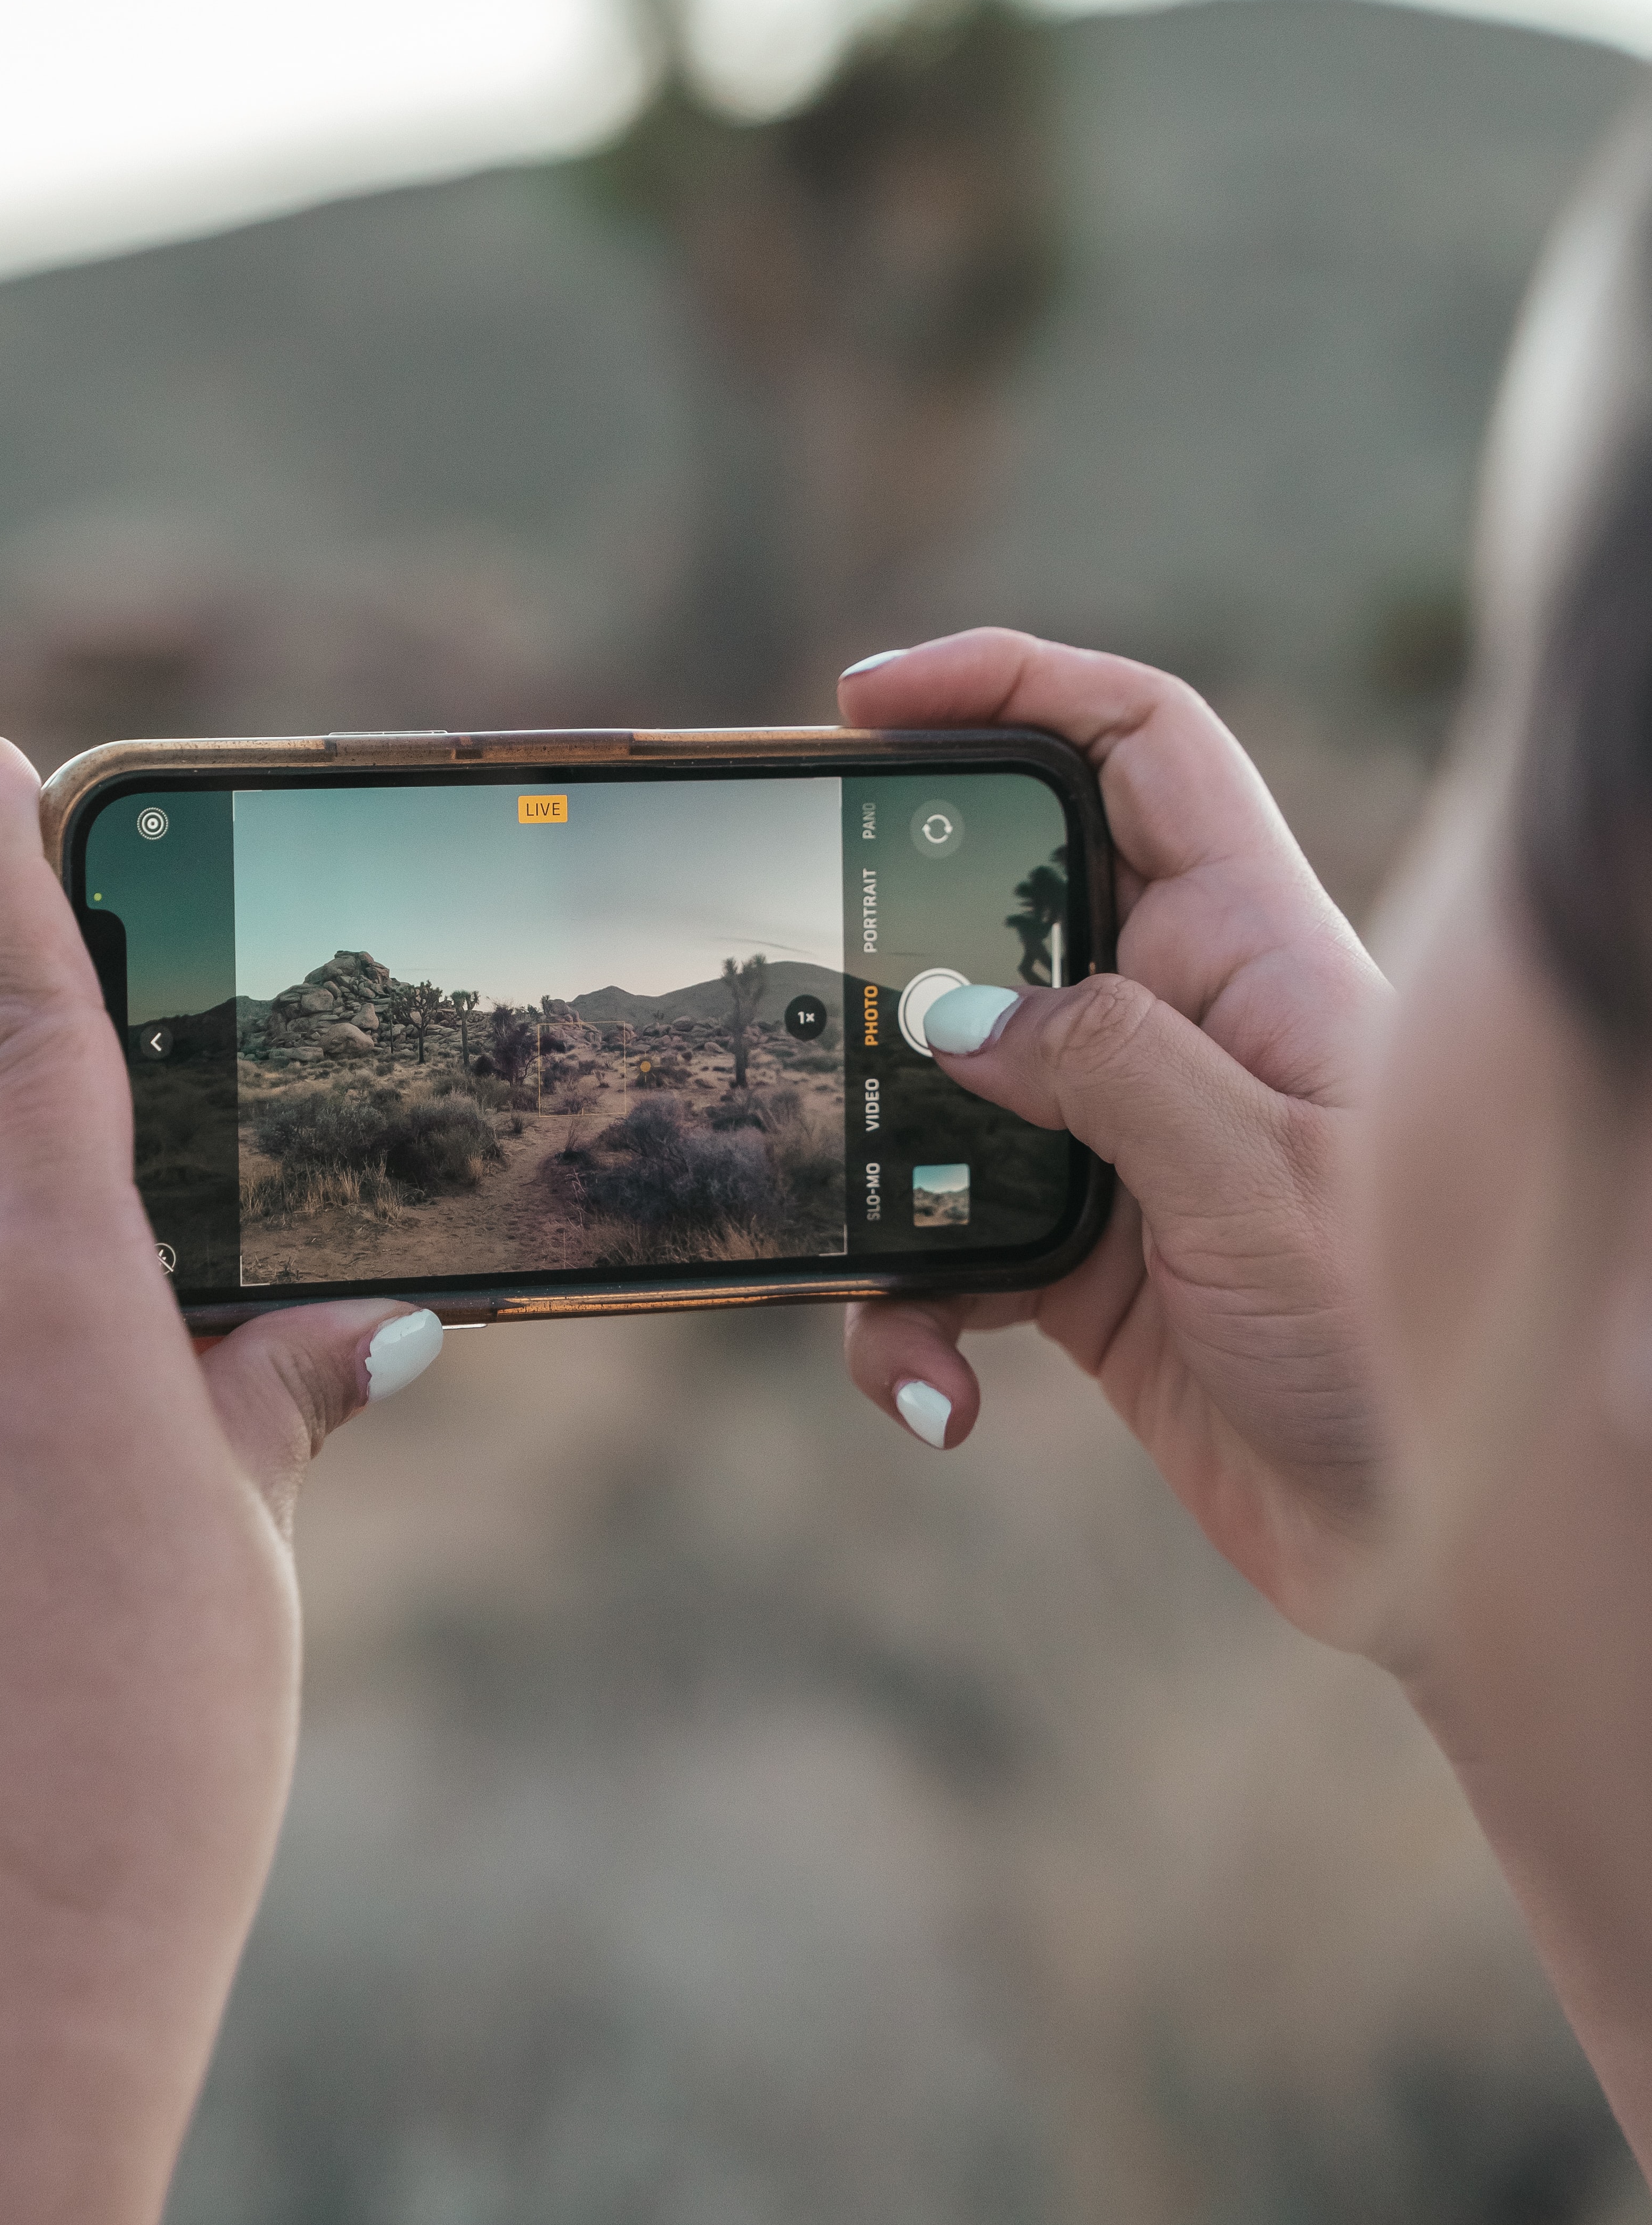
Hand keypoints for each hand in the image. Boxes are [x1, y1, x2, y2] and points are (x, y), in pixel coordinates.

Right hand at [841, 633, 1392, 1649]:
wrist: (1430, 1541)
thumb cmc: (1399, 1341)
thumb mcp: (1256, 1176)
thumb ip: (1103, 1065)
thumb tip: (948, 1011)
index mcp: (1248, 949)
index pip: (1138, 744)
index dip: (1014, 682)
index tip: (873, 699)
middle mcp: (1179, 1024)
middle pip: (1005, 904)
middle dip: (888, 932)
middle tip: (793, 958)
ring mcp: (1124, 1141)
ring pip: (947, 1094)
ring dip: (883, 1175)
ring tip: (872, 1261)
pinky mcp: (1082, 1261)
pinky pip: (945, 1248)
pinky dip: (913, 1316)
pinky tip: (943, 1388)